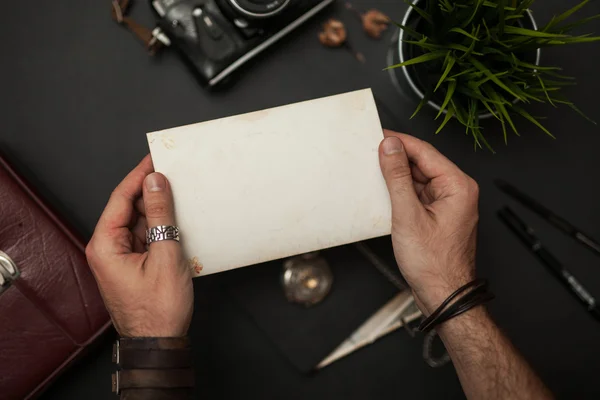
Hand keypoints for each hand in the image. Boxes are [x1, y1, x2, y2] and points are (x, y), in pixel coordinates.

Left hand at [86, 155, 193, 336]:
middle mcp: (106, 249)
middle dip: (149, 190)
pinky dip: (158, 227)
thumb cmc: (159, 309)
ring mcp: (118, 257)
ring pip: (136, 221)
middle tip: (173, 173)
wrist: (159, 342)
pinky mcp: (131, 264)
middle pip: (127, 207)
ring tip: (179, 196)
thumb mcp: (165, 256)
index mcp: (105, 245)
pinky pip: (143, 236)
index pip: (120, 197)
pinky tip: (175, 221)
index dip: (139, 175)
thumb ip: (159, 215)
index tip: (155, 158)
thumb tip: (156, 183)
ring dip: (156, 210)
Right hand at [379, 130, 478, 314]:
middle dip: (396, 159)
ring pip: (419, 179)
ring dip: (397, 177)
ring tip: (373, 173)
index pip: (425, 152)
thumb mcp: (408, 215)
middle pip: (423, 164)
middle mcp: (457, 191)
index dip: (399, 142)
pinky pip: (418, 195)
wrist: (444, 295)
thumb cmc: (433, 264)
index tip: (378, 135)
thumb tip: (390, 148)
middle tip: (370, 153)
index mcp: (458, 186)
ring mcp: (449, 204)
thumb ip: (398, 178)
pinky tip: (385, 193)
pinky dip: (402, 193)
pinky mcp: (439, 215)